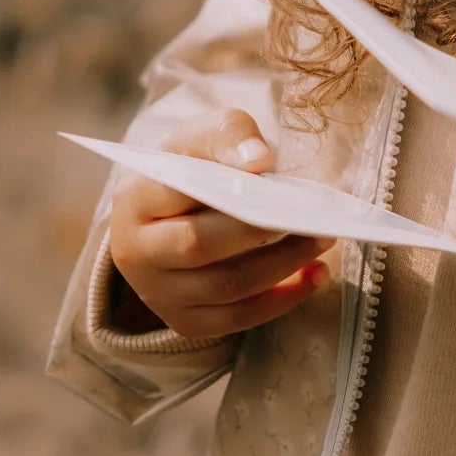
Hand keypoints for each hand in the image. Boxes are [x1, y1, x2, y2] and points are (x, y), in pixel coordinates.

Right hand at [108, 108, 333, 341]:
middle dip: (260, 231)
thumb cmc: (192, 168)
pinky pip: (237, 319)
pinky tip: (314, 275)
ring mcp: (159, 293)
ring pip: (225, 287)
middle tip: (310, 217)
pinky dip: (281, 299)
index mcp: (134, 199)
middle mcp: (135, 252)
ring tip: (321, 241)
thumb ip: (228, 135)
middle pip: (199, 246)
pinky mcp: (185, 320)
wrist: (170, 213)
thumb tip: (259, 160)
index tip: (271, 171)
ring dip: (282, 265)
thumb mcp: (203, 136)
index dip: (226, 185)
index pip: (178, 191)